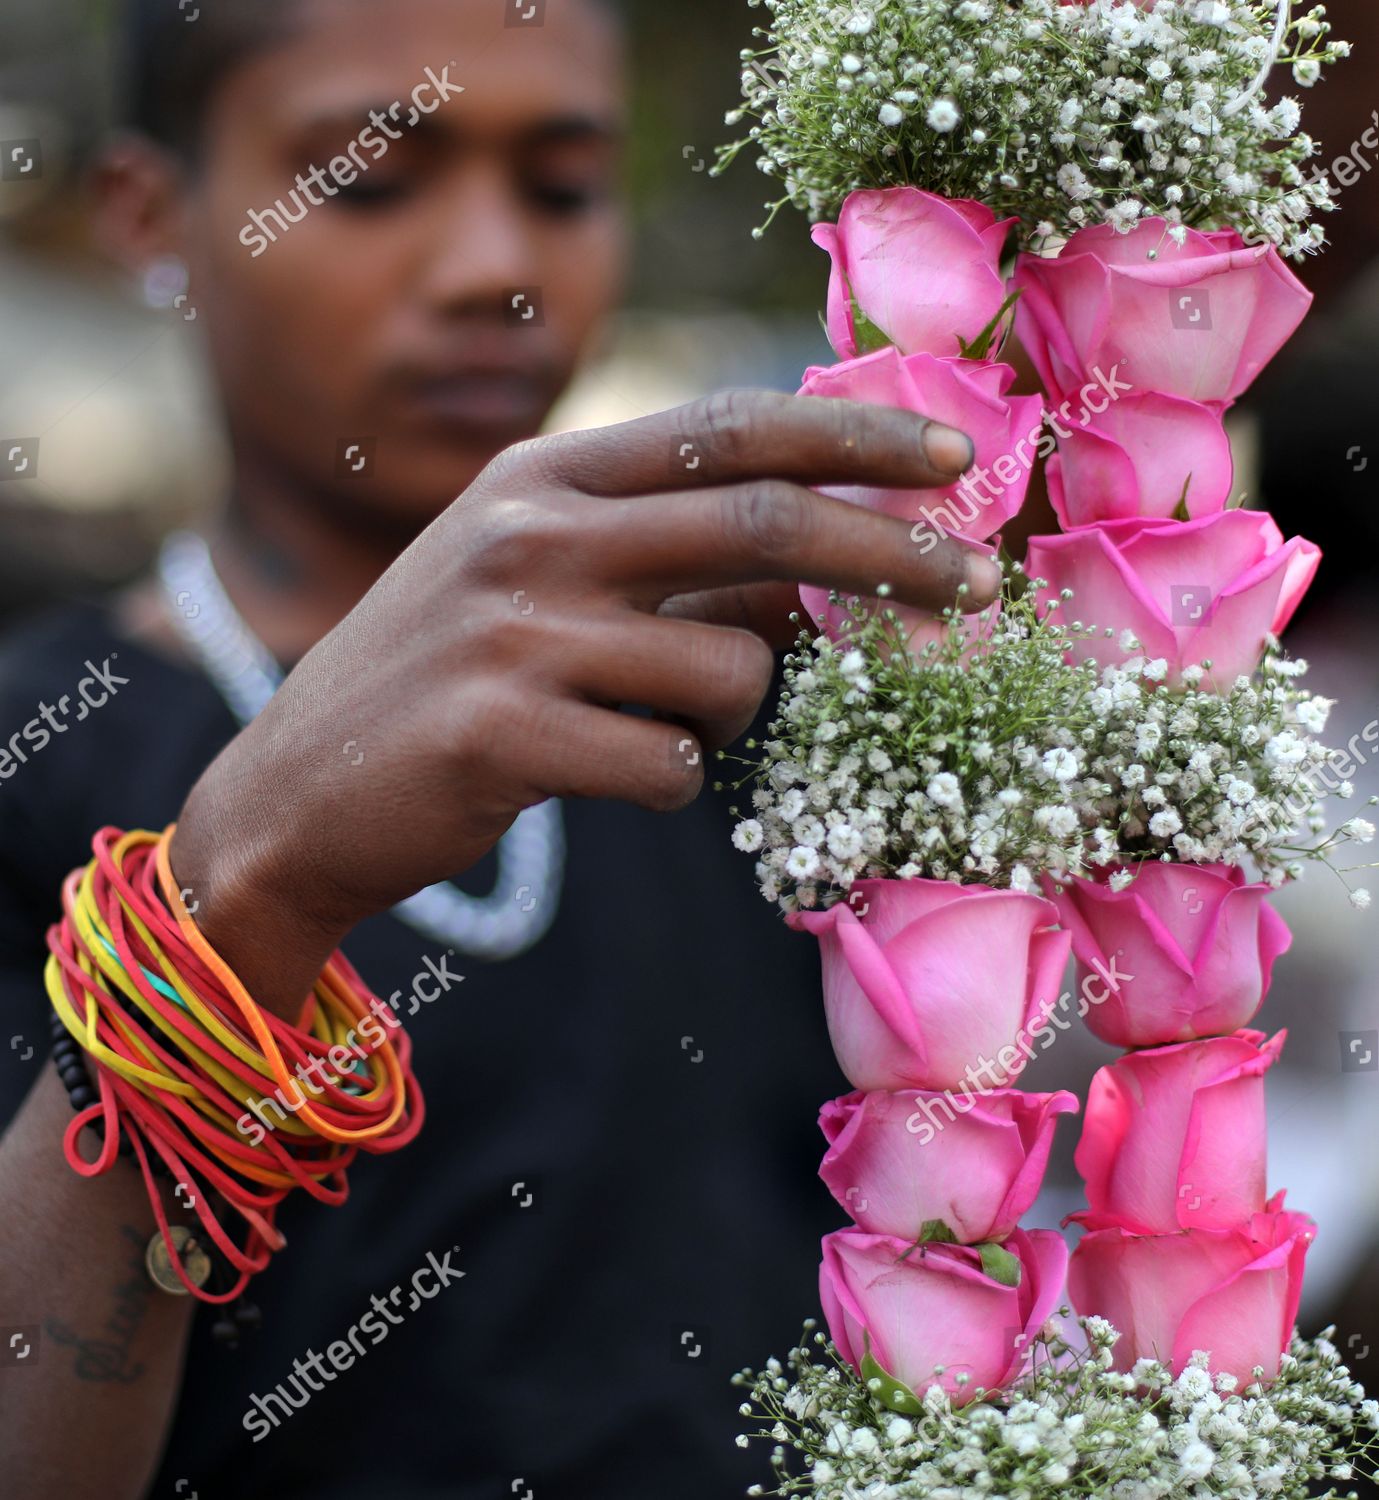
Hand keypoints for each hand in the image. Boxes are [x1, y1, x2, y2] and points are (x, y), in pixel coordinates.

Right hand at [171, 390, 992, 1014]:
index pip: (726, 429)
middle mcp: (528, 532)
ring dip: (734, 712)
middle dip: (891, 553)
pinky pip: (672, 763)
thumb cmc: (448, 681)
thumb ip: (669, 564)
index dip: (850, 437)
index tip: (950, 457)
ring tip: (655, 725)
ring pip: (728, 667)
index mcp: (542, 477)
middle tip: (980, 588)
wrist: (301, 791)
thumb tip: (825, 574)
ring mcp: (511, 631)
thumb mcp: (543, 587)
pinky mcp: (502, 733)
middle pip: (757, 520)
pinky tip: (601, 776)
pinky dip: (672, 779)